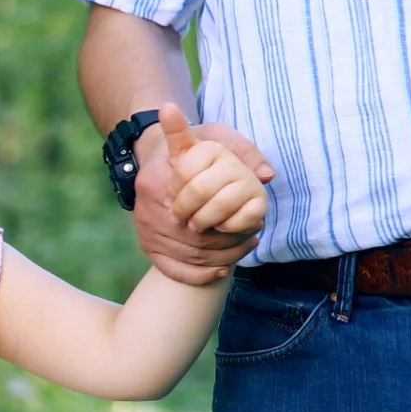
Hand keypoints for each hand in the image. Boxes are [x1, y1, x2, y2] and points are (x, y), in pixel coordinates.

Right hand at [132, 104, 273, 283]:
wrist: (155, 156)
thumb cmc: (191, 148)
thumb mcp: (215, 136)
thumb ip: (241, 151)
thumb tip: (265, 175)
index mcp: (158, 177)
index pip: (197, 206)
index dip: (230, 216)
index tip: (255, 216)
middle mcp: (146, 206)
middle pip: (194, 237)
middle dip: (230, 240)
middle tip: (255, 233)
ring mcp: (145, 228)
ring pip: (188, 255)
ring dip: (222, 257)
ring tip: (246, 245)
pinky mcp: (147, 244)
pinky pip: (172, 269)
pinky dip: (199, 275)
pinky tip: (222, 270)